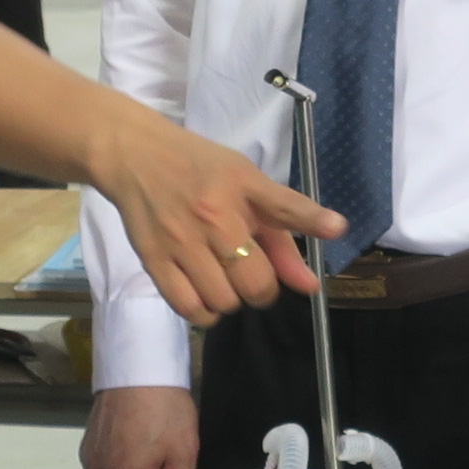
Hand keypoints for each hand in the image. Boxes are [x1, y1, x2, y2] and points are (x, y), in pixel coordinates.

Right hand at [83, 382, 200, 468]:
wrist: (139, 370)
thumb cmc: (163, 405)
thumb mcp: (185, 450)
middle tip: (159, 450)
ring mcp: (92, 460)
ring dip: (132, 468)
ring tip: (144, 440)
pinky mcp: (87, 448)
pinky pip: (106, 463)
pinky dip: (119, 456)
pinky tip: (131, 437)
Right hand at [88, 106, 335, 323]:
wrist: (135, 157)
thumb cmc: (200, 168)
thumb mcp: (245, 184)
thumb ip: (282, 232)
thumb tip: (310, 285)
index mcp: (242, 187)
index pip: (284, 207)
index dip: (312, 223)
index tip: (333, 236)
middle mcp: (213, 214)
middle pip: (255, 282)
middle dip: (261, 290)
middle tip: (252, 279)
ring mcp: (180, 240)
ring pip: (223, 301)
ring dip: (231, 302)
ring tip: (224, 283)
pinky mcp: (153, 259)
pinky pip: (189, 308)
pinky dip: (204, 312)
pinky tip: (205, 296)